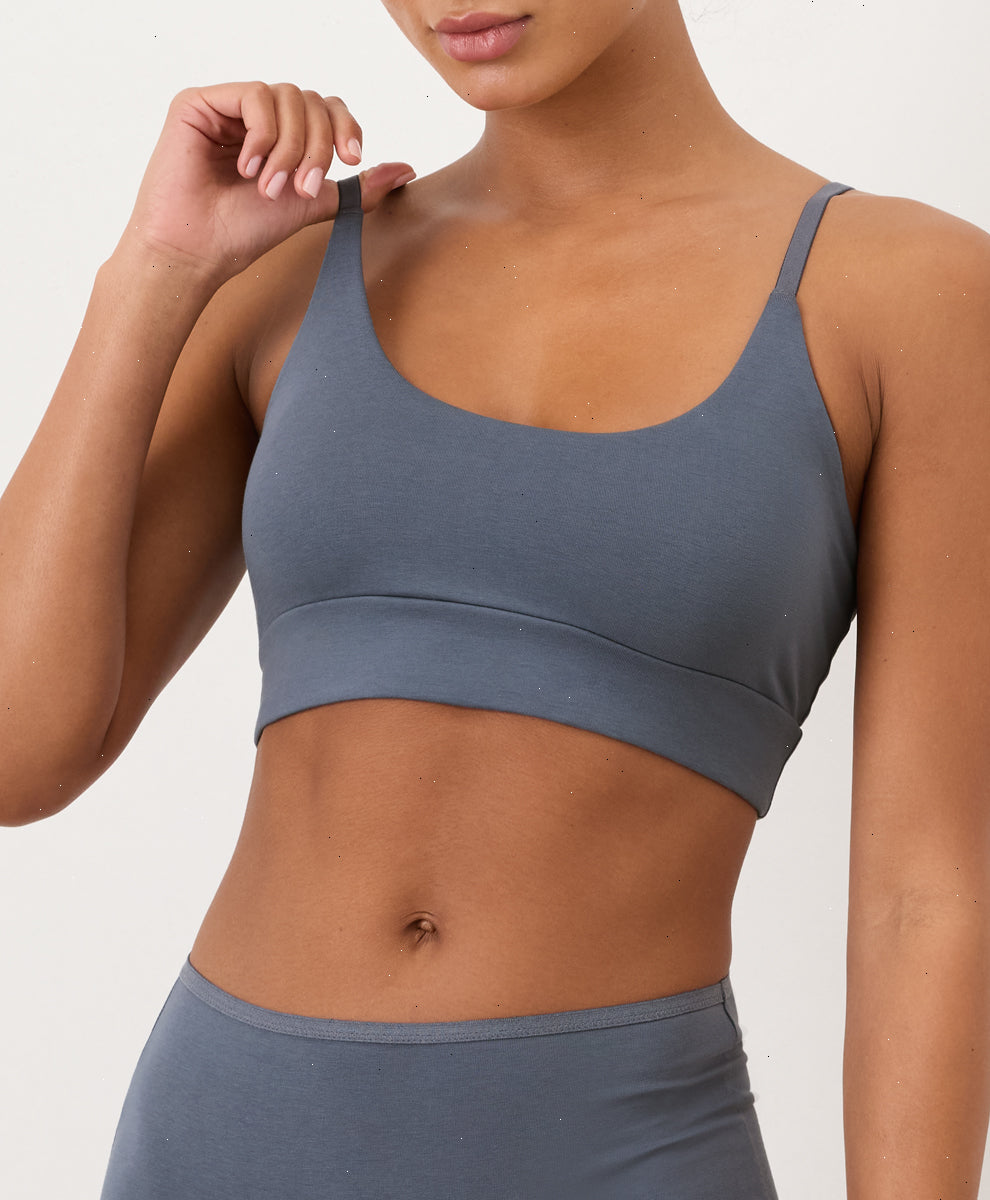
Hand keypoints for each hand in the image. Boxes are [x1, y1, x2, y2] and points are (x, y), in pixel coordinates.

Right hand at [117, 81, 414, 282]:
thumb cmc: (244, 232)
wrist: (199, 252)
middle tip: (302, 188)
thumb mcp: (312, 205)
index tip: (352, 159)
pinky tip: (248, 167)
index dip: (345, 126)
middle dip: (317, 147)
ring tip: (271, 186)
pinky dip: (262, 135)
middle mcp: (254, 116)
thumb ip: (355, 187)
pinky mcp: (199, 103)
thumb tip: (406, 169)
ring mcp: (227, 107)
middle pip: (311, 101)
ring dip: (290, 147)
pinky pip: (255, 95)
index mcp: (280, 135)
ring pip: (287, 96)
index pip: (326, 107)